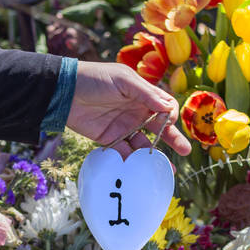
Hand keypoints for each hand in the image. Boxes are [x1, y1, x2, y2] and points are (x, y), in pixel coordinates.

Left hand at [67, 61, 191, 158]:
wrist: (64, 92)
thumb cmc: (95, 78)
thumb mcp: (123, 80)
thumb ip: (146, 94)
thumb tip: (170, 108)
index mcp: (142, 95)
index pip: (165, 107)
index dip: (170, 115)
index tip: (169, 121)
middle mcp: (136, 112)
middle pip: (160, 128)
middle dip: (173, 139)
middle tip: (185, 151)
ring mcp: (124, 127)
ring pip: (144, 144)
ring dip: (153, 157)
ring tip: (163, 170)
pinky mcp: (110, 140)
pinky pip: (124, 153)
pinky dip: (131, 162)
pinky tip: (139, 171)